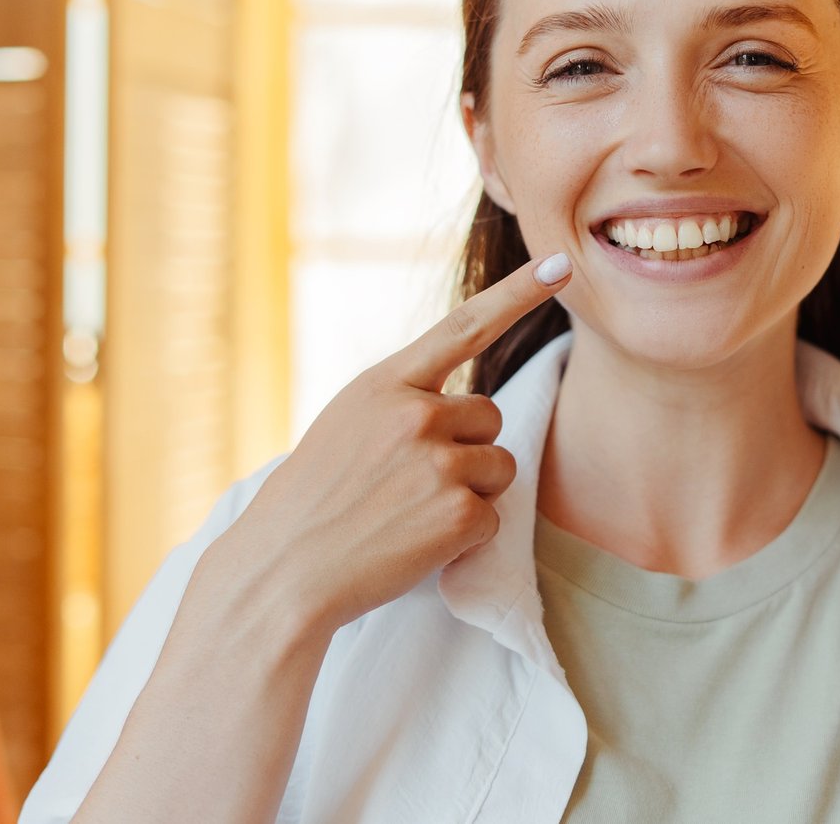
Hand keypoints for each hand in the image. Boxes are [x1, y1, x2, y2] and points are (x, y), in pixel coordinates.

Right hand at [227, 252, 572, 637]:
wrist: (280, 574)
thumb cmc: (310, 504)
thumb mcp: (345, 425)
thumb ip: (401, 404)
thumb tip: (466, 410)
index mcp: (385, 384)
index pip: (463, 327)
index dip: (517, 294)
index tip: (559, 265)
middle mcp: (416, 414)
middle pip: (489, 418)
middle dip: (467, 450)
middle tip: (409, 485)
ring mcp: (439, 463)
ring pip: (500, 467)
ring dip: (470, 493)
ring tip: (407, 514)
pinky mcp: (458, 514)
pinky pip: (492, 519)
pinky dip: (463, 539)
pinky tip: (412, 544)